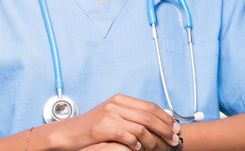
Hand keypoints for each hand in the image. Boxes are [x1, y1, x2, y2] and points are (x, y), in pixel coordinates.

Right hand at [48, 94, 179, 150]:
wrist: (69, 132)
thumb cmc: (92, 126)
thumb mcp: (112, 114)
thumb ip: (130, 113)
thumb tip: (154, 119)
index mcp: (120, 99)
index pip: (150, 106)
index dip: (166, 117)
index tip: (176, 127)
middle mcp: (116, 104)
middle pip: (149, 116)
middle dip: (165, 129)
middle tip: (174, 140)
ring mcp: (109, 115)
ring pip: (141, 127)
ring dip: (153, 140)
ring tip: (159, 148)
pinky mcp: (102, 128)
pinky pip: (126, 136)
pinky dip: (136, 143)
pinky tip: (139, 149)